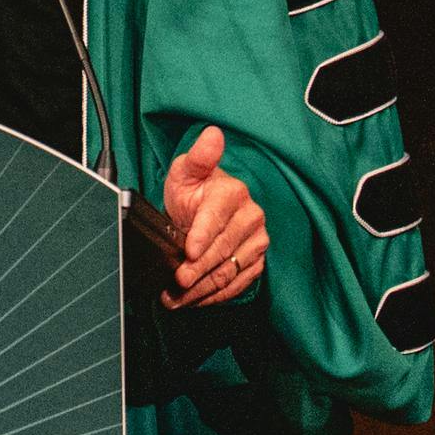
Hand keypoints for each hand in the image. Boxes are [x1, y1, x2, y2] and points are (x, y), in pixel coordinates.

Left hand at [159, 126, 268, 308]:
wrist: (205, 209)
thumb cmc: (193, 190)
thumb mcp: (186, 171)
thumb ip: (198, 156)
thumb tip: (212, 135)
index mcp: (233, 192)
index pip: (216, 218)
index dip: (201, 237)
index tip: (187, 253)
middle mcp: (251, 216)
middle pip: (222, 250)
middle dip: (197, 270)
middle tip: (176, 284)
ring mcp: (257, 241)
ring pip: (229, 271)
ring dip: (202, 289)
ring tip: (178, 298)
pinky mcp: (257, 261)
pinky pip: (237, 284)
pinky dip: (215, 296)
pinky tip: (196, 299)